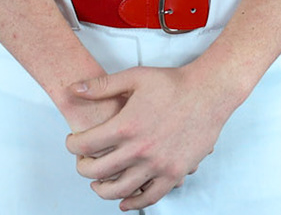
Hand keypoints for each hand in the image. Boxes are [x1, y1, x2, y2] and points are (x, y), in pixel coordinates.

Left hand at [64, 64, 238, 209]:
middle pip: (97, 171)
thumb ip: (101, 86)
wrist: (208, 93)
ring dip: (102, 190)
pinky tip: (124, 200)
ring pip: (119, 190)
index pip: (85, 145)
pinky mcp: (174, 174)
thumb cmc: (173, 83)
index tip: (73, 142)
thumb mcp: (134, 77)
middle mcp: (139, 150)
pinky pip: (149, 197)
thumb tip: (73, 89)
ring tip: (98, 183)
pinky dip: (133, 202)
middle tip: (82, 161)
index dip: (72, 145)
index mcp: (126, 126)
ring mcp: (157, 165)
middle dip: (82, 168)